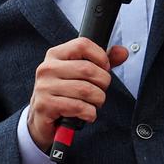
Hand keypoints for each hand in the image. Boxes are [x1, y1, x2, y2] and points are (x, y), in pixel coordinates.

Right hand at [27, 37, 128, 151]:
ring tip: (94, 103)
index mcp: (55, 55)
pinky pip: (78, 107)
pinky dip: (89, 113)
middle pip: (87, 69)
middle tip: (100, 91)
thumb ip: (102, 62)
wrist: (41, 119)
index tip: (104, 68)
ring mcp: (44, 86)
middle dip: (102, 83)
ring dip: (98, 100)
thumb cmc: (64, 93)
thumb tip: (122, 52)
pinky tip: (87, 114)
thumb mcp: (80, 74)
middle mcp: (47, 68)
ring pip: (85, 90)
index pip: (82, 44)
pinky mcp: (45, 105)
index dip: (100, 56)